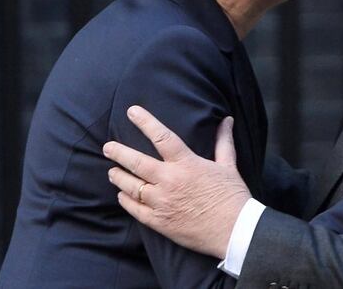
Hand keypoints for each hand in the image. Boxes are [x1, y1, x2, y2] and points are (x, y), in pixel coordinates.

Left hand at [102, 106, 250, 257]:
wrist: (234, 230)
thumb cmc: (233, 196)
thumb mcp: (228, 165)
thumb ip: (223, 142)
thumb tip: (227, 120)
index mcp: (187, 164)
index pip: (162, 137)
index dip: (145, 122)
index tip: (132, 111)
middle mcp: (170, 181)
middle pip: (136, 162)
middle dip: (118, 153)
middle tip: (107, 148)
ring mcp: (162, 202)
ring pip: (131, 186)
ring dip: (118, 177)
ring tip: (112, 171)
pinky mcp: (159, 222)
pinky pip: (134, 209)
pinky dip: (125, 200)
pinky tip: (122, 195)